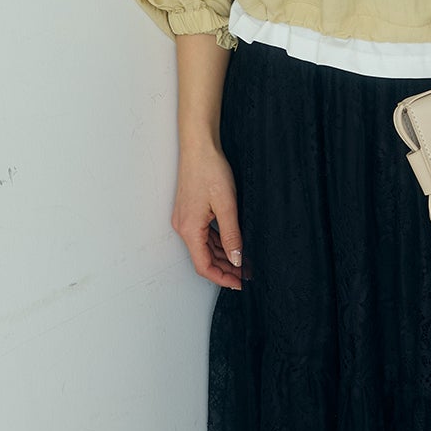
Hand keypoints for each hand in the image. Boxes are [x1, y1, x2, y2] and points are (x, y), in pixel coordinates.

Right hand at [173, 141, 245, 288]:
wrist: (199, 147)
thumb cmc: (210, 170)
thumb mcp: (226, 205)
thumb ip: (231, 235)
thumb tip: (236, 260)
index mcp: (190, 229)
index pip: (204, 266)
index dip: (222, 278)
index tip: (239, 283)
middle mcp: (183, 227)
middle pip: (204, 258)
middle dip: (226, 269)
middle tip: (247, 274)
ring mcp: (185, 220)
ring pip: (204, 248)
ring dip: (223, 257)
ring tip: (243, 261)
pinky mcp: (190, 212)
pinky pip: (204, 235)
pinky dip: (218, 243)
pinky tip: (232, 245)